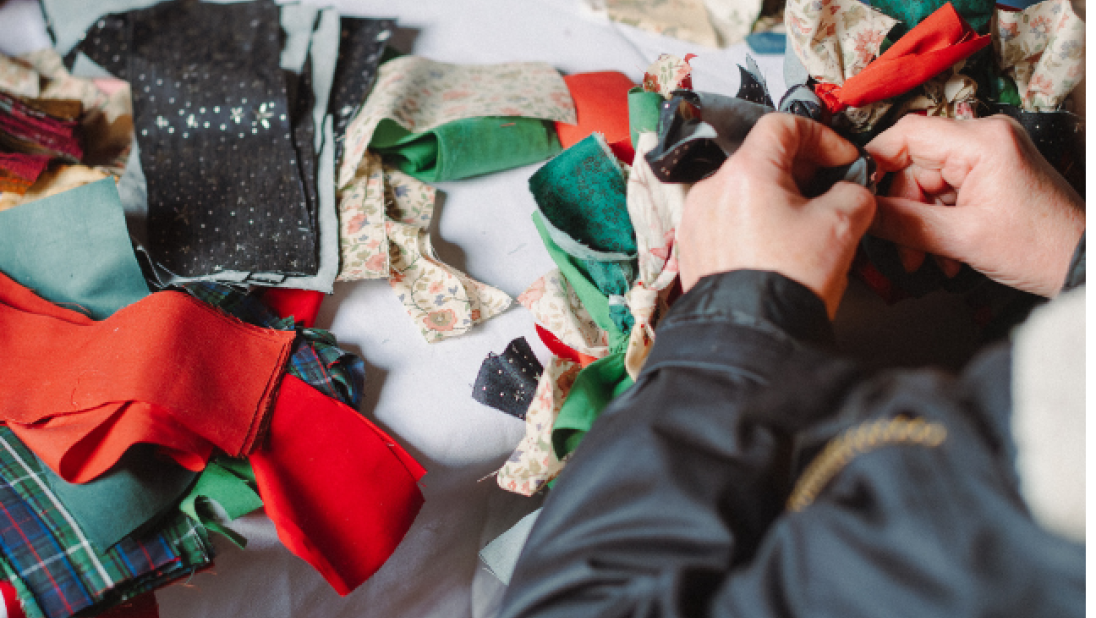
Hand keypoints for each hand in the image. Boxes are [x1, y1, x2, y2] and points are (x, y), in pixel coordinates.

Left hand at [678, 113, 875, 317]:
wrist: (751, 336)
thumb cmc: (789, 282)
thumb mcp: (842, 226)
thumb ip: (853, 193)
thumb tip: (850, 192)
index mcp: (746, 172)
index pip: (783, 125)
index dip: (820, 136)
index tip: (841, 160)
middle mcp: (711, 189)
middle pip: (761, 159)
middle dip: (801, 171)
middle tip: (829, 194)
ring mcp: (696, 219)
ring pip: (743, 192)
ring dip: (776, 199)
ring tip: (803, 229)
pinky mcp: (691, 248)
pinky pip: (725, 221)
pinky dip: (752, 224)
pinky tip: (774, 250)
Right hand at [866, 114, 1084, 296]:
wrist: (1083, 263)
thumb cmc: (1041, 247)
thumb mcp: (962, 239)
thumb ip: (903, 223)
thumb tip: (860, 211)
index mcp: (982, 141)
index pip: (906, 134)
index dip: (875, 163)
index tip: (860, 195)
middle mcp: (986, 138)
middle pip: (914, 164)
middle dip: (903, 208)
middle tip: (902, 247)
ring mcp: (990, 155)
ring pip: (927, 183)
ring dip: (920, 222)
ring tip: (930, 258)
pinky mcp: (991, 173)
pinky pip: (946, 192)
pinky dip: (939, 221)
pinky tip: (947, 250)